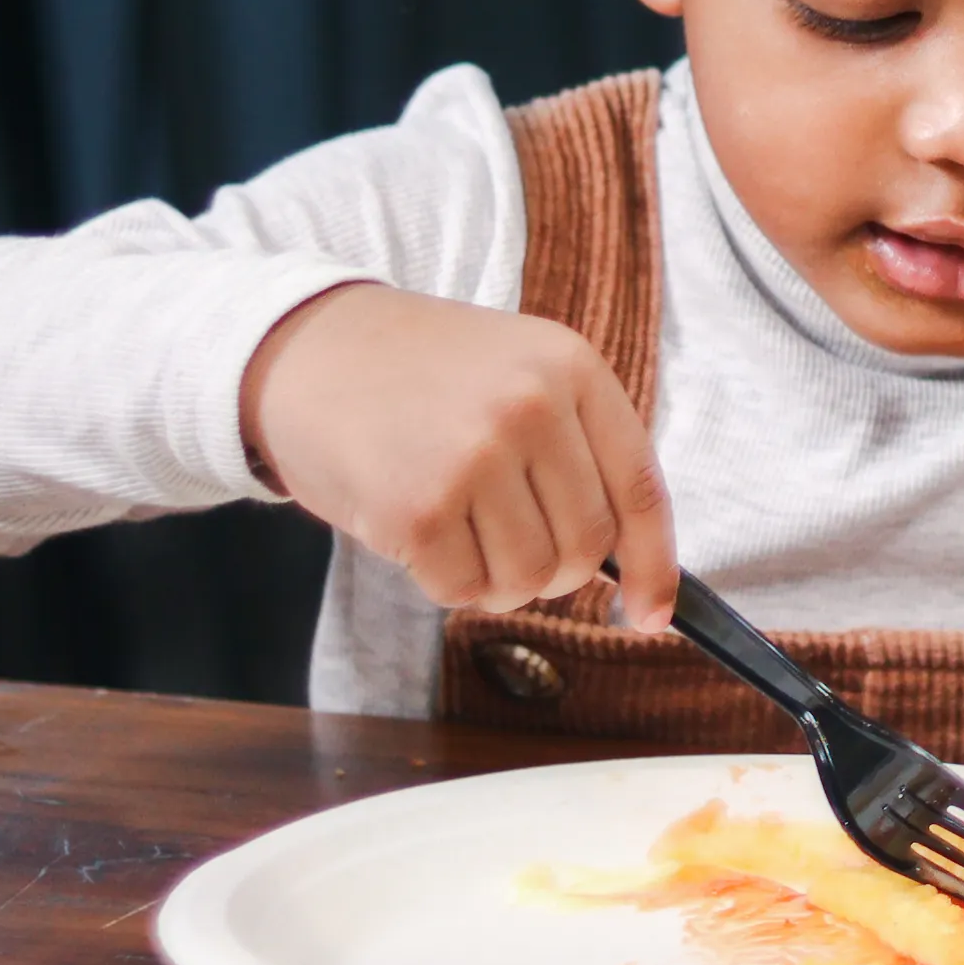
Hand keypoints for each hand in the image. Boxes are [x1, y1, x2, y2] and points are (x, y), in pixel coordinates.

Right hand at [238, 282, 676, 625]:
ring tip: (458, 529)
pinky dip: (445, 581)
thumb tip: (628, 561)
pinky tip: (417, 532)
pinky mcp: (418, 508)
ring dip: (498, 579)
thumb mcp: (519, 371)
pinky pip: (463, 590)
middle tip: (505, 542)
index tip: (652, 615)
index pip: (638, 490)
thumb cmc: (421, 374)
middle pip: (586, 546)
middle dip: (554, 569)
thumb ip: (576, 446)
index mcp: (572, 369)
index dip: (655, 565)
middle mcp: (532, 408)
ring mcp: (475, 458)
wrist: (308, 349)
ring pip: (529, 578)